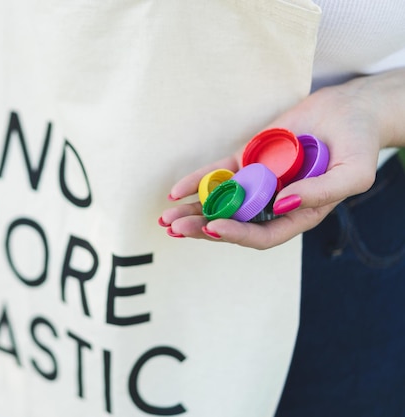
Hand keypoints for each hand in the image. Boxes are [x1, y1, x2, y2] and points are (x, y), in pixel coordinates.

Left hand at [160, 76, 389, 248]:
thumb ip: (322, 193)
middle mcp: (273, 204)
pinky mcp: (248, 161)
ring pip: (220, 202)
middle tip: (176, 228)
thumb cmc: (358, 145)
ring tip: (166, 219)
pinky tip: (175, 191)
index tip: (214, 227)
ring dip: (192, 211)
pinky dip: (197, 182)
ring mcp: (258, 183)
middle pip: (233, 223)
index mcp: (298, 214)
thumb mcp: (354, 173)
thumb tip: (283, 204)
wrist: (349, 111)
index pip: (264, 235)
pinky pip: (219, 175)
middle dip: (203, 228)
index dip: (237, 234)